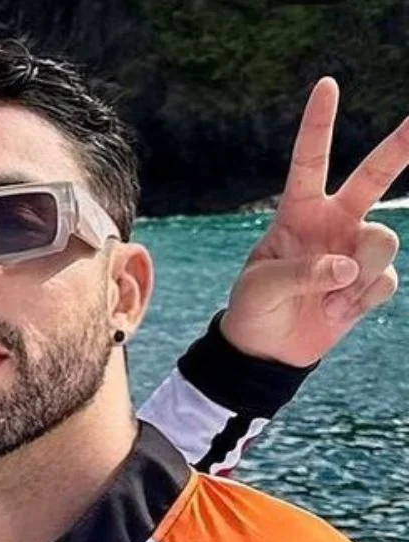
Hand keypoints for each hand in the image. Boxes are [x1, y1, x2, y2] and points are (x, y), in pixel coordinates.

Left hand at [222, 77, 407, 366]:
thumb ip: (301, 272)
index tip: (327, 85)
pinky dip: (359, 300)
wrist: (268, 350)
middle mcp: (333, 221)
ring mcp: (355, 249)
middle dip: (400, 146)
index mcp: (297, 211)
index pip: (310, 160)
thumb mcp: (260, 287)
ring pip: (382, 240)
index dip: (319, 124)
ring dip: (358, 271)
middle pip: (374, 176)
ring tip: (328, 296)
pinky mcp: (370, 280)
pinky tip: (337, 309)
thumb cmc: (254, 308)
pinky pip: (383, 281)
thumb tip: (348, 267)